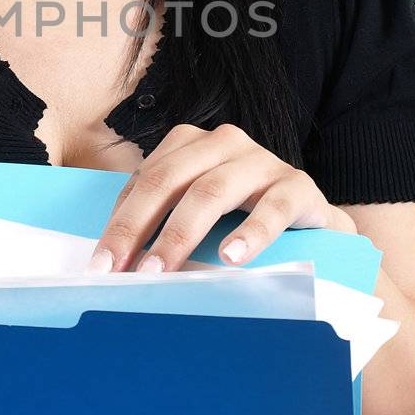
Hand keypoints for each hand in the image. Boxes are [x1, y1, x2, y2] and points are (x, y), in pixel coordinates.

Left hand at [85, 122, 357, 272]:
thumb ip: (159, 222)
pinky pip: (272, 207)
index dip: (119, 223)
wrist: (313, 222)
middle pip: (168, 181)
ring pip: (212, 191)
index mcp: (191, 144)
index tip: (101, 265)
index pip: (144, 181)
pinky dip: (251, 233)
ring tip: (160, 270)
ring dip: (180, 234)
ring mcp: (262, 161)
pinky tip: (232, 258)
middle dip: (137, 227)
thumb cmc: (243, 217)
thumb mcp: (197, 212)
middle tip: (121, 271)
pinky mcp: (298, 186)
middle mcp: (223, 143)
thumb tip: (111, 263)